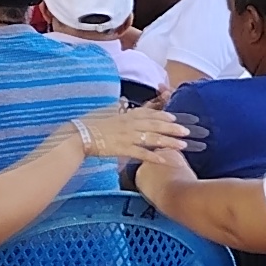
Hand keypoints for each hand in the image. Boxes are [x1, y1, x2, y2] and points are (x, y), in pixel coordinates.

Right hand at [76, 104, 201, 165]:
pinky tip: (164, 160)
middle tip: (186, 132)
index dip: (163, 116)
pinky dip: (154, 157)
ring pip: (152, 138)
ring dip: (169, 142)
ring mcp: (127, 136)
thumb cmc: (89, 124)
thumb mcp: (105, 113)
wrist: (79, 135)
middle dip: (172, 129)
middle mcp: (129, 124)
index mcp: (126, 115)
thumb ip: (117, 111)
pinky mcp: (123, 149)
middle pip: (155, 125)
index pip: (148, 114)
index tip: (174, 119)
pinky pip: (141, 153)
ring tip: (182, 146)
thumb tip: (122, 105)